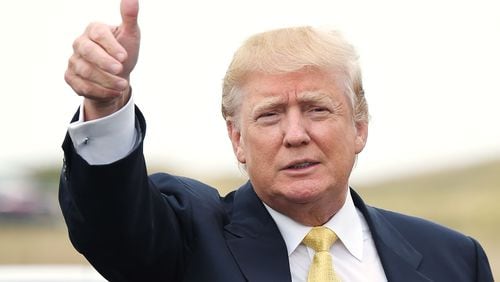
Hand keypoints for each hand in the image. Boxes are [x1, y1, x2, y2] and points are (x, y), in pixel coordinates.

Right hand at [65, 0, 140, 119]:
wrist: (117, 76)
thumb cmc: (124, 52)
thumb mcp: (130, 35)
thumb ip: (130, 18)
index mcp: (93, 29)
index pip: (98, 34)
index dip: (111, 46)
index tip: (124, 57)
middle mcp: (80, 43)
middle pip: (88, 52)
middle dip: (105, 63)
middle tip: (121, 70)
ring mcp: (73, 61)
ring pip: (86, 72)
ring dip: (106, 81)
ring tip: (123, 85)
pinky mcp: (71, 77)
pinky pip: (82, 86)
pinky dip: (100, 91)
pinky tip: (114, 92)